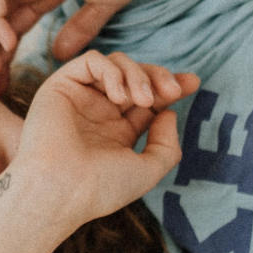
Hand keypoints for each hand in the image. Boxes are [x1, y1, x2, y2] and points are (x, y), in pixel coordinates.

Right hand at [13, 52, 199, 227]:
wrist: (60, 191)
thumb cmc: (100, 188)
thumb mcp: (147, 171)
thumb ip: (166, 144)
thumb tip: (169, 112)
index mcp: (117, 133)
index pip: (148, 99)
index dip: (170, 86)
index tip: (192, 83)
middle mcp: (98, 112)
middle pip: (136, 76)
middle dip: (159, 77)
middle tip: (173, 90)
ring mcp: (80, 98)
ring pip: (116, 64)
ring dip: (137, 75)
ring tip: (143, 100)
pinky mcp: (61, 86)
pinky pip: (91, 61)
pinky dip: (111, 71)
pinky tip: (119, 97)